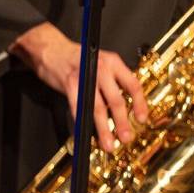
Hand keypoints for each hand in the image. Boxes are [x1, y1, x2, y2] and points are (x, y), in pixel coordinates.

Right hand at [11, 22, 148, 152]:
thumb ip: (114, 82)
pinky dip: (82, 122)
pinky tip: (86, 132)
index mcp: (114, 63)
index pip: (133, 85)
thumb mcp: (102, 64)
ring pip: (98, 107)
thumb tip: (124, 107)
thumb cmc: (77, 58)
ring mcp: (85, 76)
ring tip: (108, 143)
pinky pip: (78, 107)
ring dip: (104, 128)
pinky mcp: (69, 84)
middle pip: (116, 99)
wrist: (52, 49)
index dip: (139, 104)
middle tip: (126, 137)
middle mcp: (102, 68)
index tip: (142, 119)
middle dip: (122, 122)